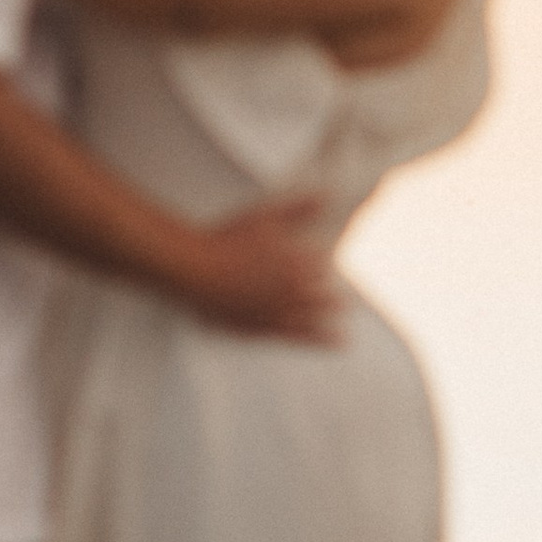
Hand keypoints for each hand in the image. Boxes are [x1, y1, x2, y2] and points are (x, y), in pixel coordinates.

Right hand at [173, 196, 342, 342]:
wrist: (194, 270)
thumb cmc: (228, 239)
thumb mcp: (265, 217)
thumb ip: (299, 208)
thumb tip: (328, 195)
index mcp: (296, 264)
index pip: (322, 269)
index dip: (326, 269)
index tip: (330, 267)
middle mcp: (291, 292)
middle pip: (321, 299)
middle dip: (334, 303)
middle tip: (347, 306)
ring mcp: (275, 313)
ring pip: (310, 324)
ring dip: (327, 331)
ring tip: (345, 341)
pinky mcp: (258, 329)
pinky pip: (289, 338)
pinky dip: (306, 343)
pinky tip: (310, 346)